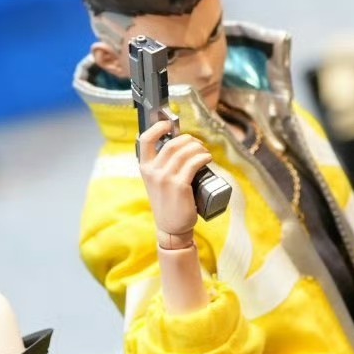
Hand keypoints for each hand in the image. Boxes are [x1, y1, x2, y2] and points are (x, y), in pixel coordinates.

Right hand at [137, 118, 214, 248]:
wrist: (171, 228)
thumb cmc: (168, 203)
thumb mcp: (157, 182)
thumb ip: (162, 165)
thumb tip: (180, 145)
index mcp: (145, 168)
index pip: (145, 139)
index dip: (158, 127)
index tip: (169, 125)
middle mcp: (153, 172)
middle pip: (173, 143)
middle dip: (189, 140)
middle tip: (198, 146)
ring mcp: (165, 178)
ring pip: (185, 152)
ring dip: (199, 148)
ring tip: (204, 153)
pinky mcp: (179, 186)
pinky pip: (194, 163)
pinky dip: (203, 157)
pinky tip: (207, 159)